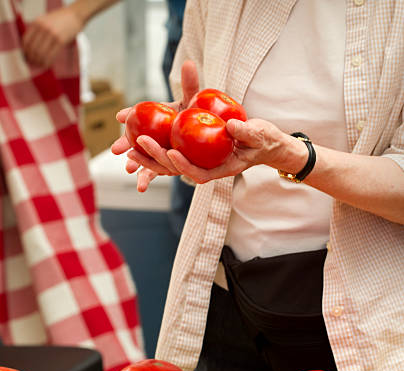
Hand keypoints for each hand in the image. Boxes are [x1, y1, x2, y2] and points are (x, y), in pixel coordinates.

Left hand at [22, 5, 83, 67]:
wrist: (74, 15)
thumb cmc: (60, 20)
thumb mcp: (45, 21)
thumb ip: (38, 31)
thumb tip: (31, 49)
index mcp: (37, 23)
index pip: (26, 40)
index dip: (25, 51)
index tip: (26, 57)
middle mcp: (43, 28)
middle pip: (33, 49)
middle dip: (32, 59)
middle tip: (33, 64)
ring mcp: (52, 34)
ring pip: (41, 53)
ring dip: (39, 62)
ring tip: (40, 66)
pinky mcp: (60, 41)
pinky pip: (51, 55)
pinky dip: (47, 62)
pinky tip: (47, 65)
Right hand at [111, 60, 199, 191]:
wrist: (212, 136)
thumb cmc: (198, 115)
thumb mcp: (194, 101)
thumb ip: (190, 85)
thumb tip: (189, 63)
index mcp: (156, 118)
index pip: (139, 114)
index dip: (130, 115)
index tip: (120, 116)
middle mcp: (154, 136)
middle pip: (136, 139)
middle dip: (125, 144)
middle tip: (115, 148)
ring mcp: (159, 152)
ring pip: (144, 157)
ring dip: (136, 164)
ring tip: (128, 168)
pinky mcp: (166, 166)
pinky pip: (156, 172)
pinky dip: (146, 179)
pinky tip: (140, 188)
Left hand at [128, 118, 308, 184]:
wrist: (262, 143)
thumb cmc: (263, 140)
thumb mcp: (259, 134)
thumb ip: (246, 132)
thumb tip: (230, 126)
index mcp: (220, 170)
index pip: (198, 172)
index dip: (183, 165)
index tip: (171, 153)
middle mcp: (205, 168)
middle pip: (176, 169)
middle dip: (156, 158)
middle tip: (138, 144)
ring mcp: (198, 162)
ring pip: (169, 164)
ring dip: (148, 157)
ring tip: (127, 148)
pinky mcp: (193, 154)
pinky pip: (172, 153)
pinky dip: (155, 148)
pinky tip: (139, 139)